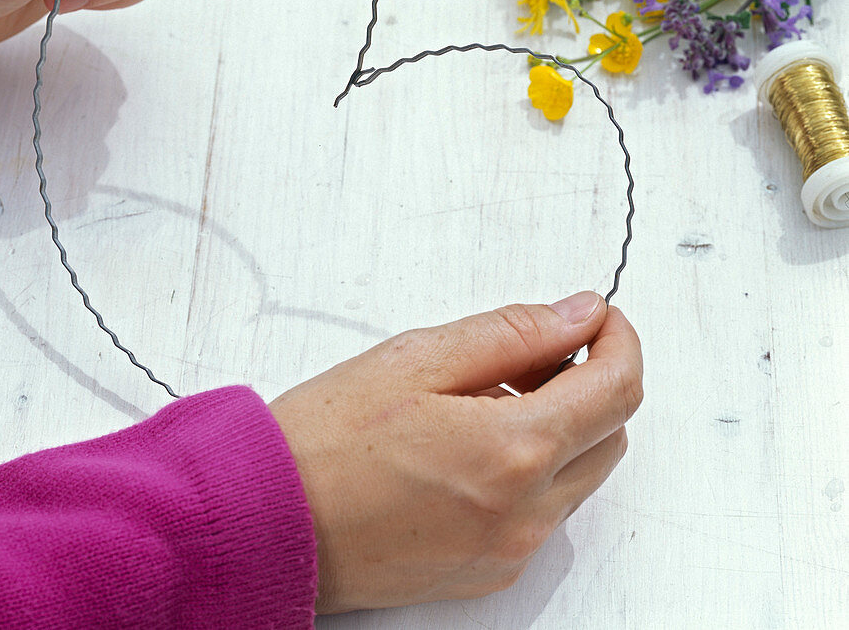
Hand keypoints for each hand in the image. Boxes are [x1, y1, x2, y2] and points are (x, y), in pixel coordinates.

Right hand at [269, 291, 642, 612]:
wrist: (267, 523)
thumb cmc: (323, 443)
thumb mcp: (414, 359)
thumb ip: (510, 333)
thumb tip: (578, 314)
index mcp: (512, 450)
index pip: (618, 389)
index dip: (619, 340)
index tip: (598, 318)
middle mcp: (525, 513)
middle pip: (609, 436)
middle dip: (589, 383)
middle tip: (527, 354)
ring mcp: (509, 552)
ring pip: (578, 477)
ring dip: (558, 428)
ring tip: (480, 400)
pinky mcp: (487, 573)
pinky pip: (540, 514)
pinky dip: (528, 471)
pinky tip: (465, 449)